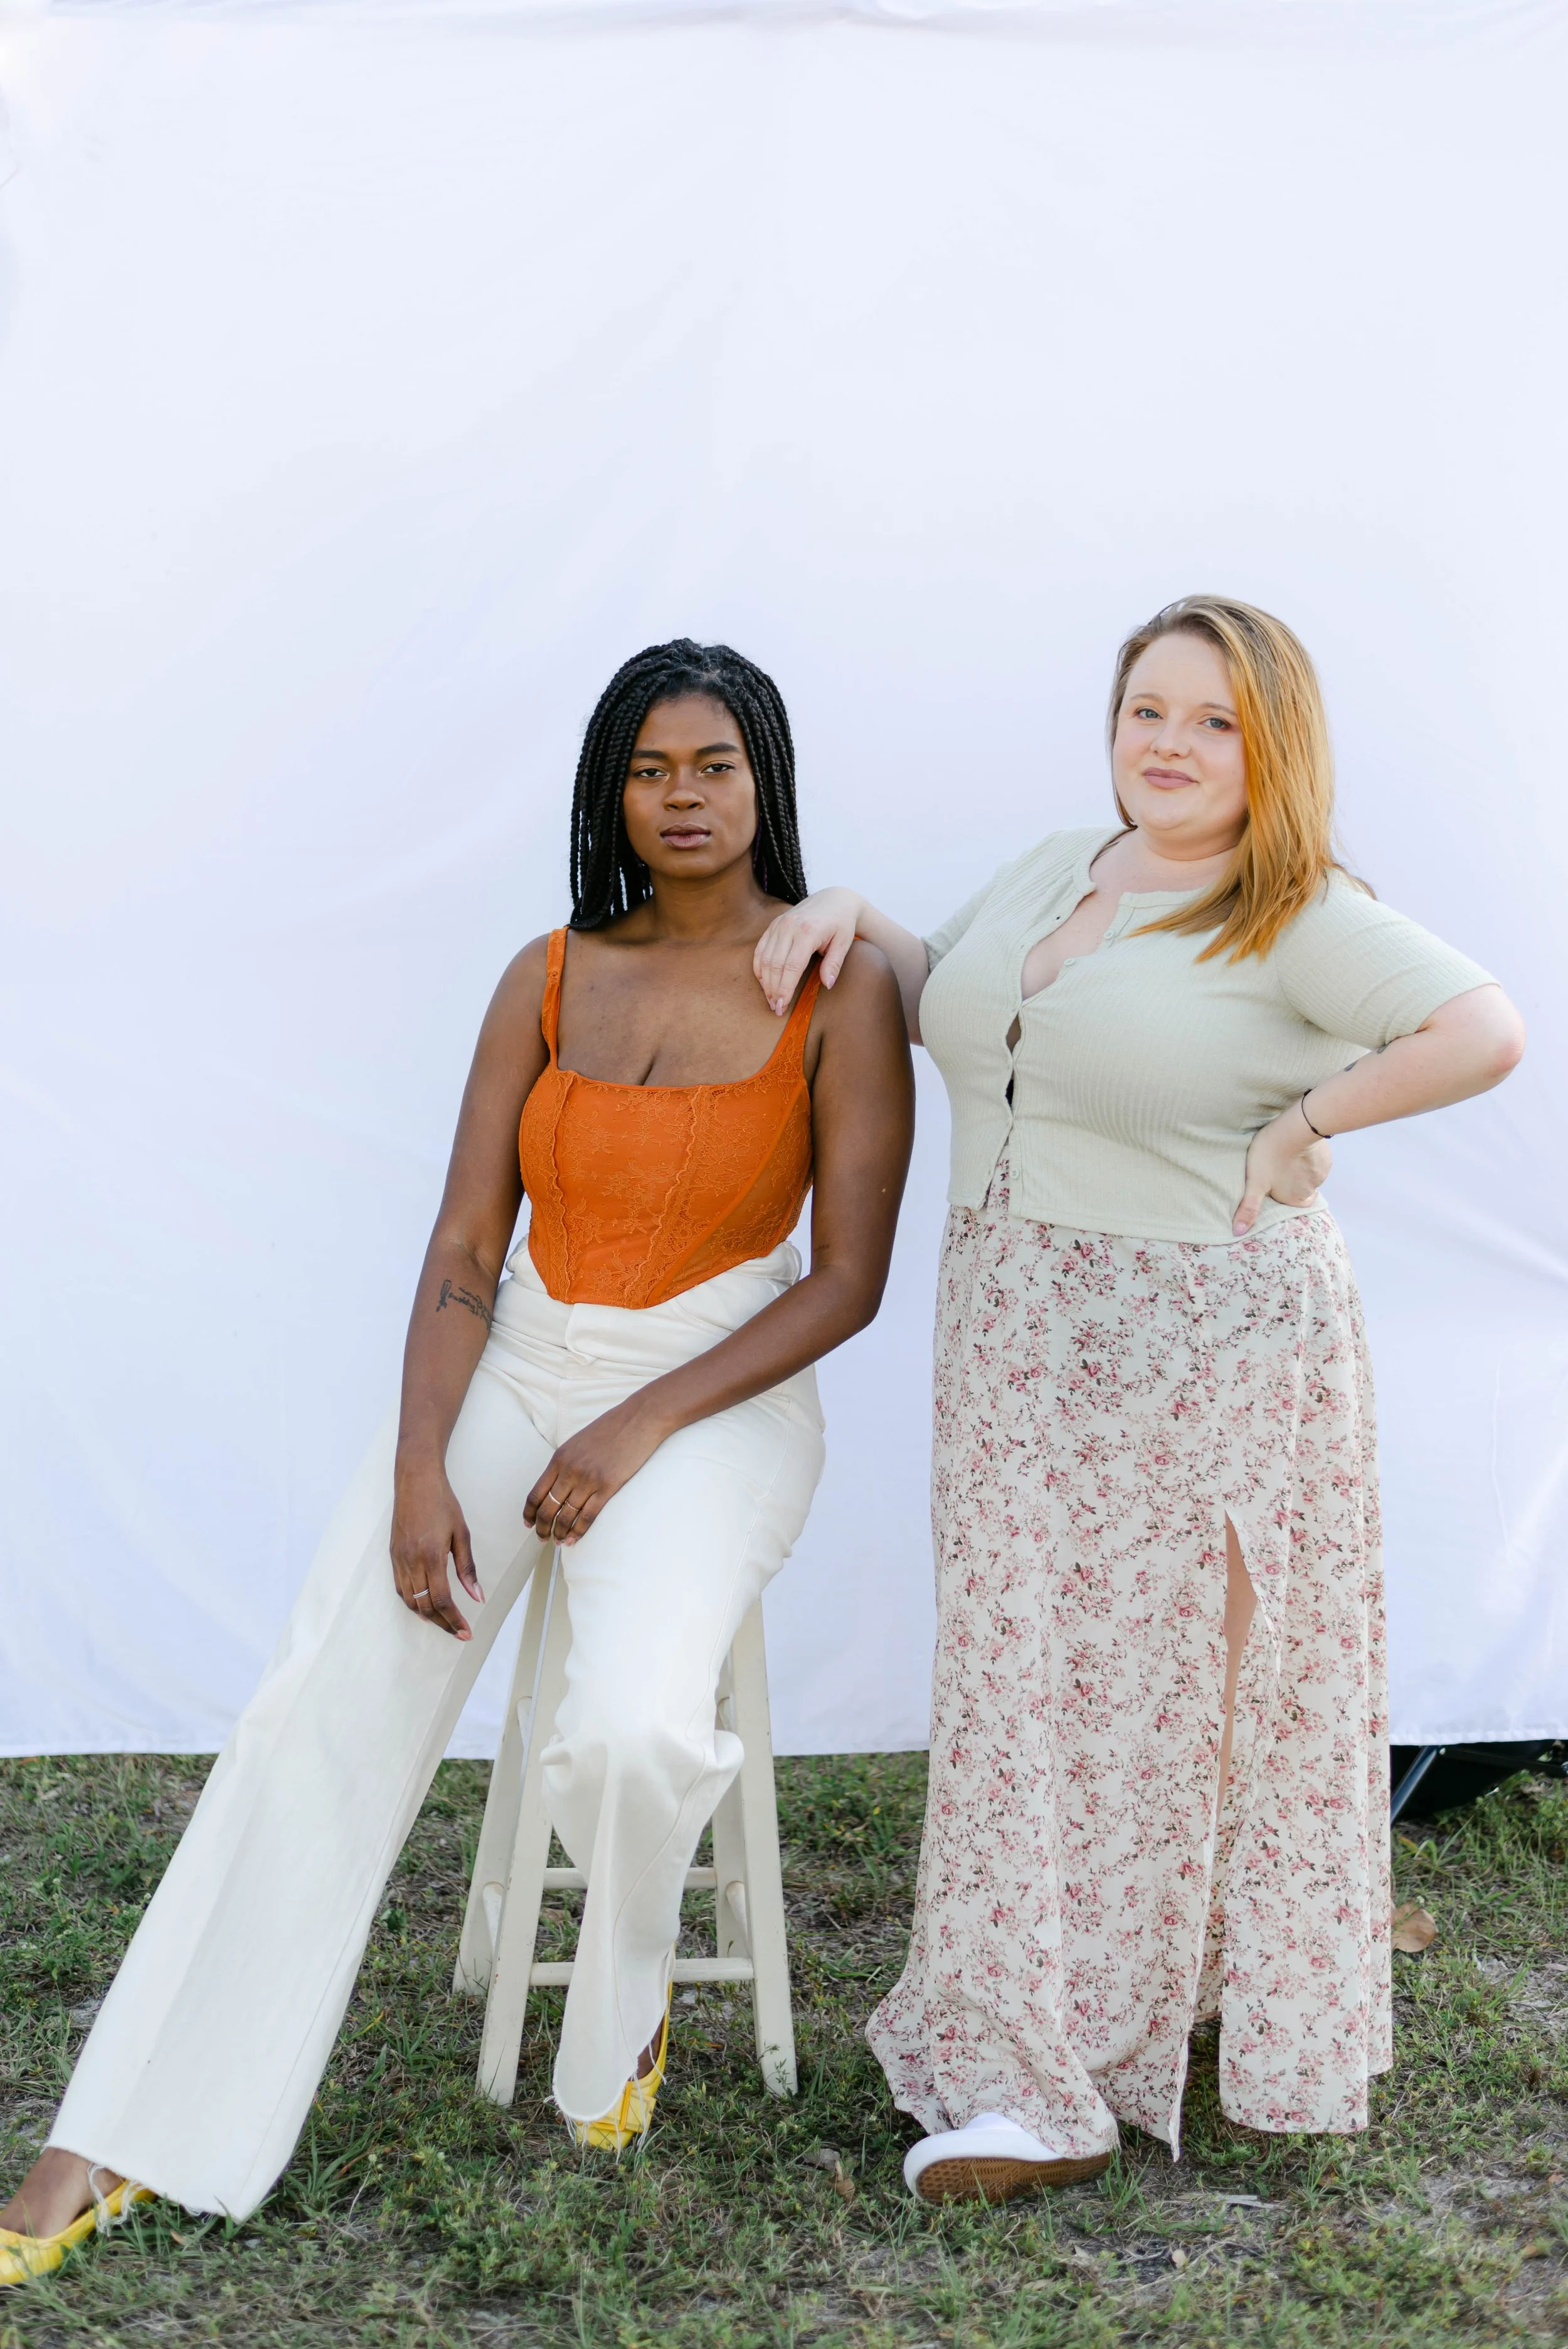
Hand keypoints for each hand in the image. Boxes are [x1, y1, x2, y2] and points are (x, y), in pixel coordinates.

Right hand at [390, 1458, 483, 1638]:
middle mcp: (411, 1561)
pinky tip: (425, 1605)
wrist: (415, 1480)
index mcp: (431, 1555)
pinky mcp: (393, 1556)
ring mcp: (399, 1559)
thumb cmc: (441, 1502)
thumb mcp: (462, 1533)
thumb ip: (467, 1567)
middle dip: (443, 1624)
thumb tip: (477, 1596)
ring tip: (444, 1623)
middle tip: (459, 1632)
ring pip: (410, 1601)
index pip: (442, 1599)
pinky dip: (413, 1602)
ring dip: (427, 1616)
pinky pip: (400, 1589)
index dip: (454, 1620)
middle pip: (425, 1606)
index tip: (466, 1632)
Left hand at [523, 1396, 667, 1547]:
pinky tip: (573, 1539)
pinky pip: (587, 1517)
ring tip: (558, 1541)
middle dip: (542, 1528)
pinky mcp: (607, 1487)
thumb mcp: (579, 1442)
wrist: (639, 1420)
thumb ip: (566, 1463)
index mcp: (560, 1458)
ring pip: (565, 1516)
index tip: (528, 1523)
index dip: (529, 1512)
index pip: (536, 1493)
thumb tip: (558, 1485)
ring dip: (559, 1533)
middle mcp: (570, 1470)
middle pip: (547, 1508)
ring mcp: (588, 1480)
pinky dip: (578, 1532)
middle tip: (542, 1537)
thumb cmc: (612, 1428)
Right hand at [754, 887, 862, 1018]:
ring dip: (765, 982)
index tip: (782, 1007)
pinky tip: (763, 982)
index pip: (791, 967)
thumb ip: (834, 963)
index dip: (785, 989)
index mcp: (807, 931)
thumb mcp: (844, 942)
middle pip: (775, 965)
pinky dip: (759, 967)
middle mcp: (789, 927)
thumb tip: (827, 984)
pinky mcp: (773, 925)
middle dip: (773, 990)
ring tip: (770, 999)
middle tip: (775, 1008)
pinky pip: (760, 949)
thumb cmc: (841, 923)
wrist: (834, 899)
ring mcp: (778, 925)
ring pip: (764, 959)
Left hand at [1233, 1103, 1333, 1236]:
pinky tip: (1299, 1148)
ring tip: (1287, 1155)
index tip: (1278, 1185)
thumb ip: (1249, 1208)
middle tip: (1279, 1167)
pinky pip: (1319, 1161)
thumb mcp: (1254, 1183)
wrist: (1294, 1129)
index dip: (1286, 1196)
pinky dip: (1310, 1157)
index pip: (1294, 1204)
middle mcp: (1311, 1190)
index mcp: (1295, 1199)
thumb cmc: (1269, 1155)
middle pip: (1302, 1190)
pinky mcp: (1326, 1159)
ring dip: (1301, 1168)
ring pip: (1310, 1175)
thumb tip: (1238, 1232)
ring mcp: (1321, 1174)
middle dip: (1293, 1181)